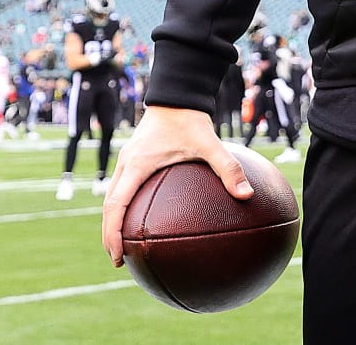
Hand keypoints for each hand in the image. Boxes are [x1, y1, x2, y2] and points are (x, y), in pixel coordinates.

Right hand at [101, 105, 248, 266]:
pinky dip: (124, 206)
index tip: (118, 256)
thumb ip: (229, 169)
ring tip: (125, 245)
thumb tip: (247, 196)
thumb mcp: (211, 143)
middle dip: (110, 235)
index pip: (116, 205)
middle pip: (107, 206)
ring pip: (112, 197)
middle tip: (119, 260)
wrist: (177, 93)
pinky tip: (143, 216)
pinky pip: (123, 187)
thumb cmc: (191, 118)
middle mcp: (127, 165)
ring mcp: (128, 161)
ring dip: (114, 221)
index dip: (113, 233)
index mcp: (137, 165)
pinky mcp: (134, 158)